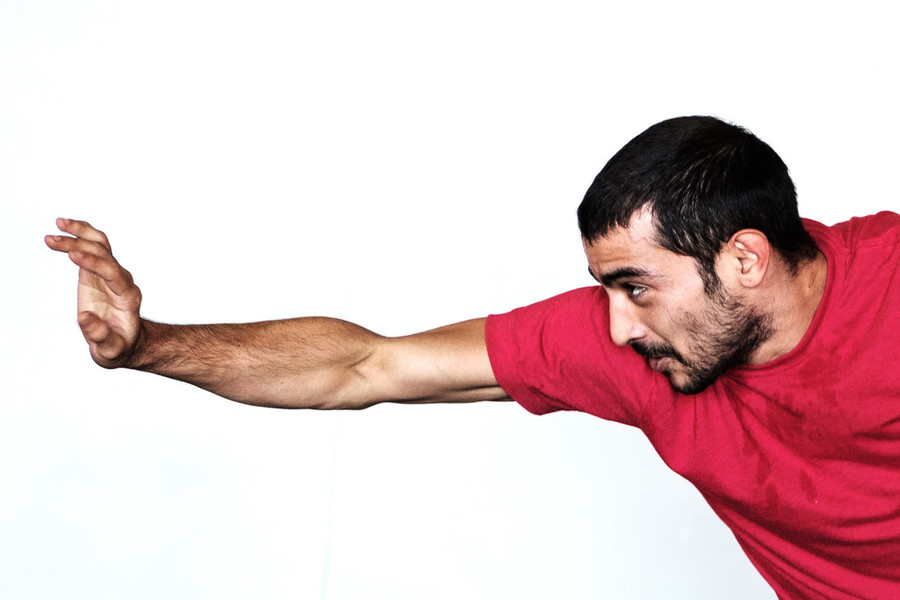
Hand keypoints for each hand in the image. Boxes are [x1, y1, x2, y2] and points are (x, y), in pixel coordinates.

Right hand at [45, 218, 142, 367]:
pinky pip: (93, 248)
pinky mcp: (100, 271)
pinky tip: (62, 228)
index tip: (72, 255)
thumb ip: (100, 336)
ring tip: (57, 225)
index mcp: (128, 297)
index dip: (94, 263)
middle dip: (79, 245)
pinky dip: (79, 236)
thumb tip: (85, 317)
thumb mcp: (110, 349)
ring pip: (100, 245)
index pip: (113, 273)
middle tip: (52, 240)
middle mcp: (123, 280)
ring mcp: (112, 273)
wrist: (126, 341)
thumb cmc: (118, 347)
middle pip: (105, 254)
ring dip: (80, 233)